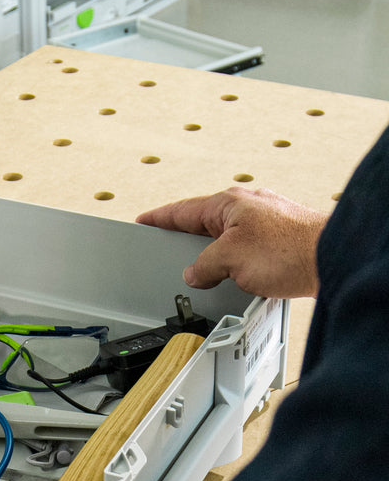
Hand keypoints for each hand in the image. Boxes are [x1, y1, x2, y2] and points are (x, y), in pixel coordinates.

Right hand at [136, 187, 326, 298]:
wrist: (336, 257)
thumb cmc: (291, 249)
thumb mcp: (229, 259)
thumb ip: (203, 265)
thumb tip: (195, 273)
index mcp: (228, 203)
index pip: (181, 211)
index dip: (159, 219)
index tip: (145, 221)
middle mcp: (247, 207)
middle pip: (205, 225)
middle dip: (189, 243)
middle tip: (174, 256)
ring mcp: (267, 220)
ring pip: (228, 240)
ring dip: (219, 257)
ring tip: (216, 275)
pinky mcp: (283, 237)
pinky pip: (248, 249)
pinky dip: (239, 263)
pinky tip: (243, 277)